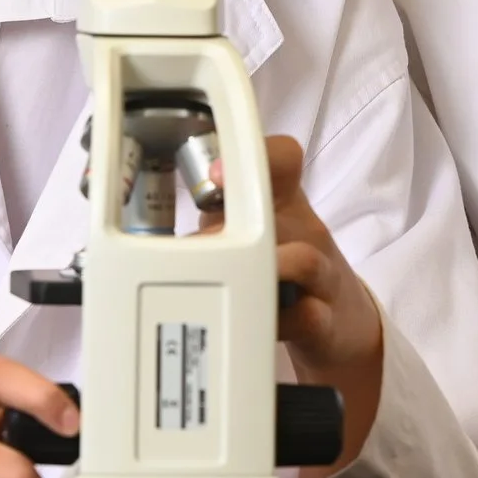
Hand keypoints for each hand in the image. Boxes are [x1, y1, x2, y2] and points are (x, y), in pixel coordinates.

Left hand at [200, 135, 384, 472]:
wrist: (339, 321)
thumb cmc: (285, 270)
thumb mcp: (253, 236)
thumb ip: (210, 224)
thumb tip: (138, 228)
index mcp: (281, 204)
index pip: (281, 159)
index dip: (256, 153)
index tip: (211, 171)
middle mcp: (303, 232)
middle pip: (287, 207)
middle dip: (242, 217)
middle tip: (202, 234)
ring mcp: (319, 276)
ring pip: (303, 259)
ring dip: (261, 269)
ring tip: (225, 286)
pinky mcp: (324, 320)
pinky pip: (307, 316)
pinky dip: (280, 320)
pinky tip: (259, 324)